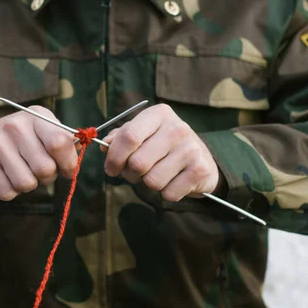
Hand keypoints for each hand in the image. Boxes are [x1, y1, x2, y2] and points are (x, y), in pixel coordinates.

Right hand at [0, 106, 77, 200]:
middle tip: (40, 170)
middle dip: (48, 177)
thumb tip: (77, 156)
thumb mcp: (44, 130)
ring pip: (26, 184)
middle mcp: (15, 127)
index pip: (60, 143)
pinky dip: (12, 192)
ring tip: (23, 172)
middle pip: (45, 169)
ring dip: (29, 185)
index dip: (68, 163)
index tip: (67, 169)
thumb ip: (64, 142)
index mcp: (36, 117)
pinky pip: (8, 193)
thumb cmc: (24, 138)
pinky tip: (8, 176)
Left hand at [101, 104, 219, 201]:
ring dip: (148, 184)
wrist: (203, 159)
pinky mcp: (199, 170)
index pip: (129, 136)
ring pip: (152, 181)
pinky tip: (173, 181)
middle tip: (134, 174)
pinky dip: (165, 193)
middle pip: (138, 163)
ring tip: (156, 175)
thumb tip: (105, 145)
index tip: (110, 168)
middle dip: (130, 174)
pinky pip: (168, 193)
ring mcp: (191, 149)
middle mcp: (177, 128)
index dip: (114, 156)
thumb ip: (121, 136)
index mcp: (159, 114)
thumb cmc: (163, 145)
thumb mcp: (143, 133)